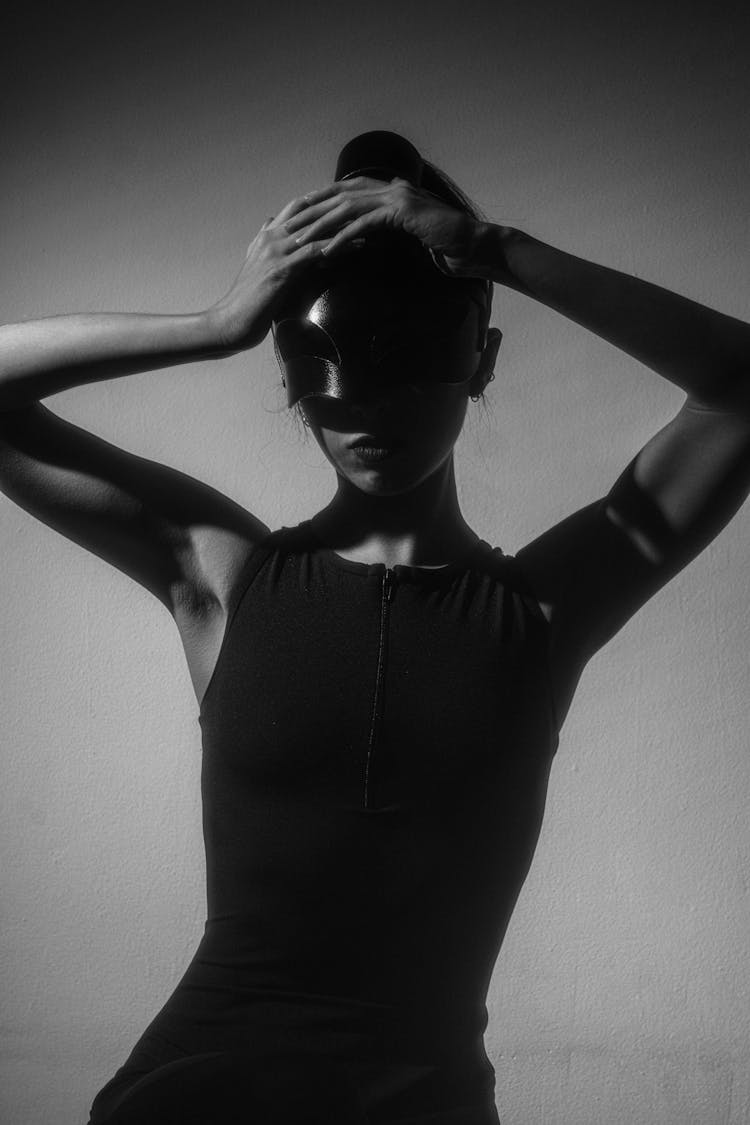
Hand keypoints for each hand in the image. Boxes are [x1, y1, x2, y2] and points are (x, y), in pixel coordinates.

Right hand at [207, 193, 364, 351]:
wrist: (231, 321)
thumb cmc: (249, 300)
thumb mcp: (256, 264)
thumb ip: (266, 244)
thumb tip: (270, 222)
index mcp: (266, 235)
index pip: (298, 207)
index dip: (323, 200)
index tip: (349, 199)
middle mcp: (271, 237)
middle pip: (310, 211)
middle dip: (338, 206)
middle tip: (365, 205)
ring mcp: (275, 252)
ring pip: (315, 229)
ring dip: (344, 225)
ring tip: (369, 223)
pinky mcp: (281, 270)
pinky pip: (313, 252)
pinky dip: (337, 246)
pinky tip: (357, 246)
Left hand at [284, 175, 492, 279]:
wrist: (475, 247)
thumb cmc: (446, 245)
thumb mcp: (409, 235)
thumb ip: (388, 228)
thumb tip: (367, 236)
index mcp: (388, 191)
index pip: (343, 194)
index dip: (317, 205)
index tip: (294, 221)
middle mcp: (389, 187)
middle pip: (338, 198)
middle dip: (310, 214)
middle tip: (285, 230)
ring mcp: (397, 197)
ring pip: (347, 209)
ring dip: (320, 226)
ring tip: (299, 243)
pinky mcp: (404, 212)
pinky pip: (365, 225)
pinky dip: (344, 238)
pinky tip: (327, 252)